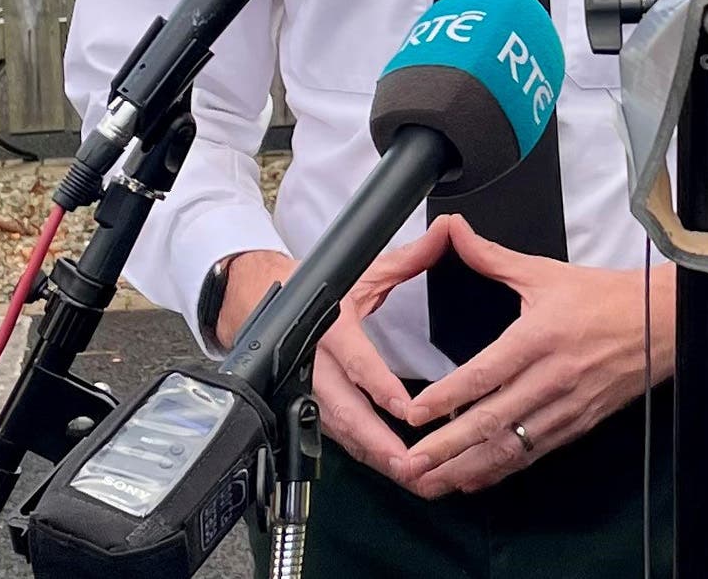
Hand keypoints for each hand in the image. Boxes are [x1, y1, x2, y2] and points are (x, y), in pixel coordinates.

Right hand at [215, 232, 450, 480]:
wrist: (261, 299)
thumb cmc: (316, 286)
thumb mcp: (362, 271)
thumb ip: (409, 258)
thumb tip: (446, 232)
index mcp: (330, 327)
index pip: (356, 362)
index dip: (381, 388)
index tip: (410, 410)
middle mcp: (314, 363)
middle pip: (344, 411)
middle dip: (378, 441)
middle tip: (410, 463)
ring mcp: (306, 389)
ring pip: (338, 431)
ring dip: (372, 456)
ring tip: (407, 475)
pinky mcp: (305, 406)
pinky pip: (335, 436)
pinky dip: (362, 454)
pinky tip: (388, 467)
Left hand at [394, 220, 675, 498]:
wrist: (663, 323)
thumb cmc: (605, 298)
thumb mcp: (544, 273)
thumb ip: (491, 258)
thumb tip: (453, 231)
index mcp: (539, 338)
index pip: (484, 374)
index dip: (447, 398)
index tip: (413, 415)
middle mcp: (551, 378)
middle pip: (491, 421)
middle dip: (447, 448)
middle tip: (410, 465)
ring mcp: (566, 407)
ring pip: (510, 447)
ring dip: (467, 468)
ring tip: (431, 483)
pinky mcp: (578, 424)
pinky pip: (533, 454)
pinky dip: (500, 471)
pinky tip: (472, 479)